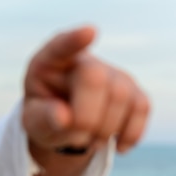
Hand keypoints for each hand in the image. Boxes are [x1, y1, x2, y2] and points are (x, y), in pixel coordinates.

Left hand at [23, 26, 149, 154]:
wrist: (65, 124)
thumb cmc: (44, 116)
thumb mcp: (34, 121)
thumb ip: (43, 118)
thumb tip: (64, 117)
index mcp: (49, 62)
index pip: (60, 46)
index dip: (75, 40)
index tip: (90, 31)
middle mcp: (83, 61)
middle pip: (95, 78)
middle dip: (87, 117)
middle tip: (76, 139)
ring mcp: (112, 72)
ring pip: (121, 95)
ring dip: (105, 130)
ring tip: (88, 140)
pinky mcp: (134, 90)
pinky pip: (141, 108)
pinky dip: (129, 133)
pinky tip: (117, 144)